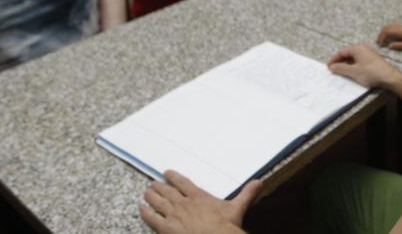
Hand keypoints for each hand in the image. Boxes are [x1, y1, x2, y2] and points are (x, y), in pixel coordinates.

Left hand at [140, 170, 258, 233]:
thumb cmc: (226, 226)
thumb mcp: (237, 208)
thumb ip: (247, 194)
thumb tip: (259, 182)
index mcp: (198, 196)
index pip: (182, 182)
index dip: (173, 177)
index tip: (166, 173)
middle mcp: (183, 203)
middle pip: (166, 191)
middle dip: (158, 187)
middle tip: (152, 184)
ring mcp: (173, 215)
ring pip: (157, 202)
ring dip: (150, 197)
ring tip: (146, 193)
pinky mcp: (166, 227)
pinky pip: (152, 217)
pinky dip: (145, 212)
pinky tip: (141, 209)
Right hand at [327, 44, 400, 88]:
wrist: (390, 77)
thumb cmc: (372, 73)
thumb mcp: (353, 72)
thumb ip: (341, 68)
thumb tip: (332, 67)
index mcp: (357, 48)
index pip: (341, 52)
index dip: (334, 59)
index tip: (329, 67)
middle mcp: (363, 49)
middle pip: (347, 54)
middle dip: (340, 62)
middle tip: (334, 70)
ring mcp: (369, 54)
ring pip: (353, 58)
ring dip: (346, 65)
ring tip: (342, 73)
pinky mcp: (373, 60)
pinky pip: (359, 61)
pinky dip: (354, 66)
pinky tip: (353, 73)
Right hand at [377, 23, 401, 50]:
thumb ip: (399, 46)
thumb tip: (389, 46)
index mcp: (400, 31)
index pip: (387, 32)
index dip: (381, 38)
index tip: (380, 45)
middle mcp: (400, 27)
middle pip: (386, 27)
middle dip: (381, 35)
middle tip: (379, 43)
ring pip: (390, 26)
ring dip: (384, 32)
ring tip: (383, 40)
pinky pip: (394, 26)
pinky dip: (389, 30)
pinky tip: (391, 36)